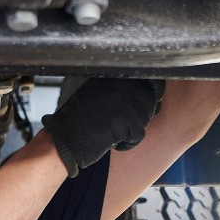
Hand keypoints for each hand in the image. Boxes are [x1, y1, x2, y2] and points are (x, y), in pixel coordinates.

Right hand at [41, 78, 165, 176]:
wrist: (63, 140)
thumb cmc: (78, 122)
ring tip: (108, 131)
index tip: (128, 113)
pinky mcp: (124, 120)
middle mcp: (120, 84)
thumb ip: (124, 91)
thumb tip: (156, 97)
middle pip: (149, 102)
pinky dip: (127, 144)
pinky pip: (139, 135)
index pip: (147, 84)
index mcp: (114, 76)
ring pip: (145, 119)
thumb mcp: (98, 95)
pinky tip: (109, 141)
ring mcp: (122, 101)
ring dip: (130, 131)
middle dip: (136, 118)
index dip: (143, 101)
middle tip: (113, 124)